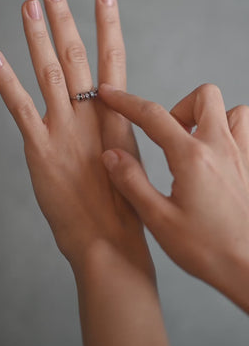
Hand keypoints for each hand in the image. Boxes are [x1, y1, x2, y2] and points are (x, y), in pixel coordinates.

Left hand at [0, 0, 151, 272]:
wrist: (109, 238)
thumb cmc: (124, 202)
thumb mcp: (126, 155)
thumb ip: (111, 127)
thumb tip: (102, 111)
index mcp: (116, 115)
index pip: (113, 58)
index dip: (107, 24)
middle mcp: (89, 115)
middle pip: (75, 56)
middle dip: (63, 19)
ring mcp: (63, 130)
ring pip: (47, 72)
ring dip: (36, 37)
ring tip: (28, 6)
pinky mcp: (39, 148)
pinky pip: (19, 106)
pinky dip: (4, 79)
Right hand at [100, 83, 248, 311]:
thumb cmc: (209, 250)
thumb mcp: (159, 220)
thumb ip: (131, 182)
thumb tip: (112, 155)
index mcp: (192, 158)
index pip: (153, 116)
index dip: (126, 102)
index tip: (110, 95)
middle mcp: (221, 149)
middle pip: (204, 96)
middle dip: (180, 106)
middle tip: (169, 133)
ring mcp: (243, 156)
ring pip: (232, 110)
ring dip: (211, 117)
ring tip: (194, 141)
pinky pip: (247, 132)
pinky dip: (231, 132)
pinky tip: (217, 156)